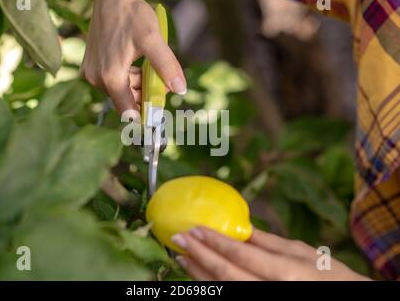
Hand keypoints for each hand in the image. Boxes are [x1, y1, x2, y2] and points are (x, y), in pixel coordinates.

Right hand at [81, 0, 186, 113]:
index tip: (159, 112)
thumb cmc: (131, 15)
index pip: (128, 112)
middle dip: (144, 93)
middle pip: (127, 100)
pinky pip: (114, 80)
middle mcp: (97, 79)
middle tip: (159, 78)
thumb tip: (180, 89)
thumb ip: (166, 65)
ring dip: (138, 83)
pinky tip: (135, 61)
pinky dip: (128, 76)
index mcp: (110, 76)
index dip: (145, 115)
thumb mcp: (152, 40)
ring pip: (122, 90)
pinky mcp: (92, 66)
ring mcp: (92, 73)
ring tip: (147, 64)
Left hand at [171, 227, 369, 280]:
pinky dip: (211, 286)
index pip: (240, 254)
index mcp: (285, 273)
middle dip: (198, 255)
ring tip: (182, 256)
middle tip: (178, 238)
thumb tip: (240, 227)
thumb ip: (269, 242)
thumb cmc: (330, 277)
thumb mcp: (303, 253)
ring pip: (221, 289)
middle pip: (225, 274)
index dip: (214, 241)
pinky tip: (199, 275)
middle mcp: (270, 292)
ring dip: (198, 272)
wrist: (343, 300)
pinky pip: (229, 297)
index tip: (194, 228)